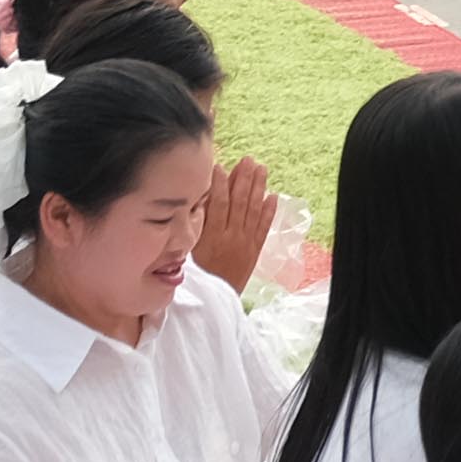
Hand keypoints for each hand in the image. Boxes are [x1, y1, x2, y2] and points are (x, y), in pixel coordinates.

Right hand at [195, 153, 282, 296]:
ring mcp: (245, 243)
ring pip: (254, 211)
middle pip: (239, 203)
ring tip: (262, 169)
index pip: (218, 204)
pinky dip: (269, 212)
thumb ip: (194, 227)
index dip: (220, 183)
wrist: (214, 300)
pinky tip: (272, 197)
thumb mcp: (188, 251)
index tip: (220, 166)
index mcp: (212, 237)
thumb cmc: (195, 275)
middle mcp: (231, 237)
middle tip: (248, 160)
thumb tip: (197, 201)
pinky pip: (264, 228)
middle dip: (244, 179)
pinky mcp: (255, 251)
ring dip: (258, 188)